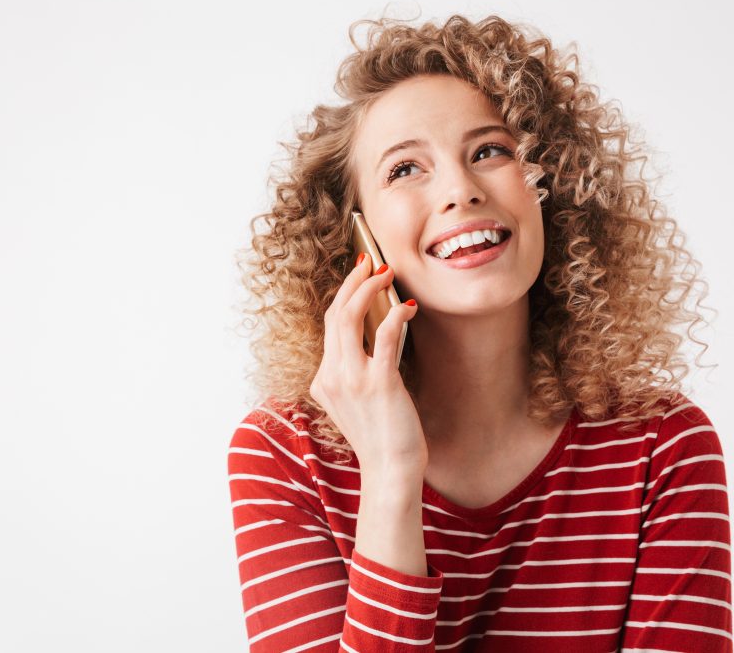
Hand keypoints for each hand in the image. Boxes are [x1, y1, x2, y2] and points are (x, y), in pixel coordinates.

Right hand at [310, 255, 426, 477]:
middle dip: (353, 282)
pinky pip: (384, 337)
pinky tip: (408, 308)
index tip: (360, 275)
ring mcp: (353, 379)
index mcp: (324, 380)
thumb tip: (376, 339)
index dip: (344, 295)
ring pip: (350, 318)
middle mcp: (332, 376)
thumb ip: (354, 374)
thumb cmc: (382, 438)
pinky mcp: (379, 383)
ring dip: (369, 289)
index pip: (329, 325)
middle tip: (371, 261)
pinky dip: (395, 316)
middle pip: (335, 314)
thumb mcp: (357, 404)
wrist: (391, 472)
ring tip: (386, 273)